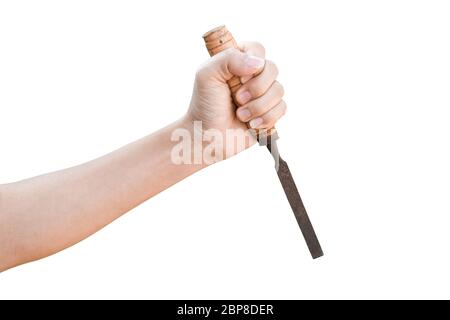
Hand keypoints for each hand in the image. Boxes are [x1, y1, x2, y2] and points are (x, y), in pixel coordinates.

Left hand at [185, 42, 285, 158]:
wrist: (207, 137)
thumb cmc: (204, 105)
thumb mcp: (207, 75)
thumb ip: (229, 59)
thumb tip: (258, 63)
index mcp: (237, 61)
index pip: (258, 49)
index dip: (252, 64)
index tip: (239, 78)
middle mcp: (253, 76)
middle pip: (273, 69)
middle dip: (256, 88)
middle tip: (238, 99)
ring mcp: (263, 95)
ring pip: (279, 91)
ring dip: (258, 106)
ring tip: (241, 115)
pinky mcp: (270, 112)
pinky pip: (282, 109)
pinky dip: (266, 118)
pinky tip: (251, 124)